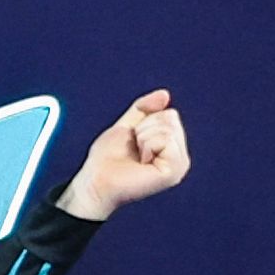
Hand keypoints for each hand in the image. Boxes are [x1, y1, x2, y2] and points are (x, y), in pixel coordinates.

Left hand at [58, 88, 187, 219]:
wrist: (94, 181)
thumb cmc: (106, 159)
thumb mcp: (125, 127)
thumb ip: (144, 109)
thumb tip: (165, 94)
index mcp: (172, 146)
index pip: (169, 113)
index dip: (144, 122)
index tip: (133, 141)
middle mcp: (180, 156)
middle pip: (171, 118)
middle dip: (145, 129)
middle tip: (134, 149)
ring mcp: (179, 165)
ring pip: (168, 128)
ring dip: (143, 138)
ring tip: (137, 156)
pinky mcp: (173, 172)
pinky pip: (165, 140)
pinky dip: (147, 145)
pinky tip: (141, 162)